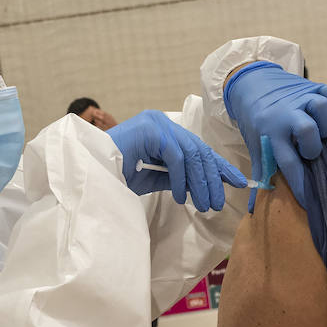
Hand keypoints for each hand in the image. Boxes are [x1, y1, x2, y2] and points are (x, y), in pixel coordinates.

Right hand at [107, 110, 246, 211]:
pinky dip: (181, 178)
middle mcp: (163, 122)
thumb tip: (204, 185)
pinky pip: (176, 157)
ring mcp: (157, 123)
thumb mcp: (154, 177)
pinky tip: (182, 196)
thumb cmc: (117, 175)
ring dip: (200, 182)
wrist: (90, 172)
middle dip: (213, 177)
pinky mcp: (151, 130)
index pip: (198, 148)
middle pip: (199, 150)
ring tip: (205, 204)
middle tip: (219, 202)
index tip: (236, 182)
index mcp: (164, 130)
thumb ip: (177, 176)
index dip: (218, 166)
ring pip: (191, 153)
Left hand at [222, 62, 326, 212]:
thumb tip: (253, 208)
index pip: (288, 162)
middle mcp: (286, 114)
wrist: (252, 84)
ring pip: (321, 107)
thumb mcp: (256, 145)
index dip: (300, 184)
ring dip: (326, 124)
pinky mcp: (312, 85)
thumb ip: (261, 172)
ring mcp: (300, 97)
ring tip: (324, 134)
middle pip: (306, 129)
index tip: (308, 199)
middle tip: (311, 152)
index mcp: (270, 133)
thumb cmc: (256, 121)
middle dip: (313, 146)